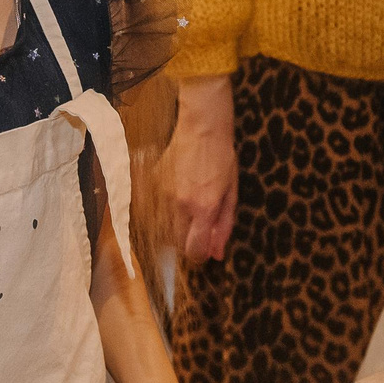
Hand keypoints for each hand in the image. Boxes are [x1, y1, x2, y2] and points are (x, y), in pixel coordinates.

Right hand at [167, 77, 238, 258]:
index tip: (204, 249)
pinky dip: (168, 208)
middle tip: (199, 224)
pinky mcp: (152, 184)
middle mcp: (180, 205)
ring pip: (166, 227)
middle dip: (189, 240)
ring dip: (178, 225)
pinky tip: (179, 191)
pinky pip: (158, 207)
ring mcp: (163, 194)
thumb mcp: (231, 193)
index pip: (194, 250)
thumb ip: (223, 226)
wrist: (201, 128)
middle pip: (177, 243)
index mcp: (204, 208)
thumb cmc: (222, 158)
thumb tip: (217, 254)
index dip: (200, 255)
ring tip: (190, 202)